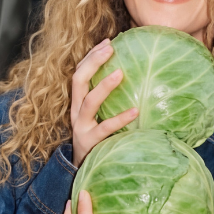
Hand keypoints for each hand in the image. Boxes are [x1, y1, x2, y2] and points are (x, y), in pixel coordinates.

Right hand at [71, 39, 138, 166]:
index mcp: (77, 103)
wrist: (81, 172)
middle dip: (92, 61)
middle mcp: (76, 112)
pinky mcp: (90, 142)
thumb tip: (138, 82)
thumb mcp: (98, 119)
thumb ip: (109, 103)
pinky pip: (105, 128)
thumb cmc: (96, 141)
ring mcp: (81, 127)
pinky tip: (136, 112)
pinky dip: (120, 119)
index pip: (80, 73)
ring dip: (104, 86)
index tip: (108, 41)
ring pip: (89, 102)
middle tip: (111, 47)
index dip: (91, 56)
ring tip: (121, 73)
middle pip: (78, 80)